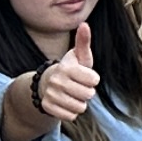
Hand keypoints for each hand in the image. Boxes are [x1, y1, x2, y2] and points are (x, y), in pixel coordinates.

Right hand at [35, 19, 100, 133]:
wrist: (47, 84)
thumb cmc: (70, 69)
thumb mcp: (78, 56)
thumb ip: (83, 41)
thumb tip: (84, 24)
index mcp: (66, 68)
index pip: (94, 80)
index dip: (93, 79)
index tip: (85, 76)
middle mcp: (56, 81)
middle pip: (88, 95)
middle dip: (87, 92)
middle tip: (78, 86)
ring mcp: (50, 95)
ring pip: (80, 107)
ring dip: (80, 103)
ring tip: (72, 94)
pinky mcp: (47, 108)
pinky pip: (71, 116)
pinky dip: (71, 112)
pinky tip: (66, 103)